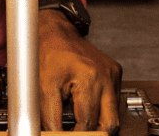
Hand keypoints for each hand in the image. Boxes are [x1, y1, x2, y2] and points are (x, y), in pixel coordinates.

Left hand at [38, 8, 121, 133]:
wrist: (54, 32)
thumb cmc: (48, 52)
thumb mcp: (43, 86)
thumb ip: (50, 117)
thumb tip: (53, 135)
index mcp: (89, 78)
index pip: (88, 123)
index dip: (76, 134)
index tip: (66, 134)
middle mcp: (105, 76)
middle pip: (108, 125)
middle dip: (91, 132)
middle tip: (75, 130)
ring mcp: (112, 75)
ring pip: (113, 116)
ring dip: (97, 122)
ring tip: (78, 117)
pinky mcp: (115, 74)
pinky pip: (113, 102)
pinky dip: (101, 109)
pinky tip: (85, 103)